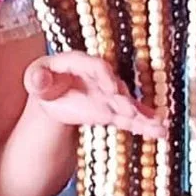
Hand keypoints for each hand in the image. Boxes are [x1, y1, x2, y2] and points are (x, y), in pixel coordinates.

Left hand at [22, 51, 167, 139]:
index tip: (111, 89)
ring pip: (126, 104)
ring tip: (159, 125)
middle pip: (115, 86)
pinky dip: (143, 125)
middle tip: (131, 112)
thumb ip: (36, 79)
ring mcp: (108, 94)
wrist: (55, 94)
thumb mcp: (35, 78)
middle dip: (124, 100)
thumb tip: (38, 79)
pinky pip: (129, 118)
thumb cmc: (45, 81)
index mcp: (80, 63)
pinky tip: (159, 132)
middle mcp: (99, 76)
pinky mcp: (112, 110)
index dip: (105, 76)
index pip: (94, 65)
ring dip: (142, 115)